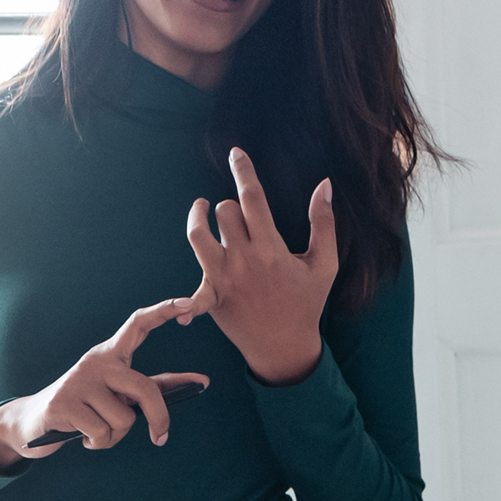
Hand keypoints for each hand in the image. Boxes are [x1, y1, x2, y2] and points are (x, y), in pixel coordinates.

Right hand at [0, 298, 210, 470]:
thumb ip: (160, 387)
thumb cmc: (88, 407)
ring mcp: (79, 381)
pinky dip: (98, 443)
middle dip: (159, 418)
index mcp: (111, 355)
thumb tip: (203, 381)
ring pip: (123, 419)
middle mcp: (96, 361)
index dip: (164, 311)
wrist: (35, 423)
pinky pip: (102, 433)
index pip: (138, 324)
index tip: (190, 304)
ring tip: (97, 430)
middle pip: (144, 389)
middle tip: (161, 437)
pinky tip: (83, 436)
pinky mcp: (64, 403)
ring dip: (115, 436)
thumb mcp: (122, 394)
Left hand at [184, 148, 338, 385]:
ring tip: (201, 208)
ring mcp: (226, 280)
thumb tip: (324, 185)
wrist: (288, 347)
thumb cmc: (307, 303)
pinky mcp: (214, 300)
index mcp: (272, 248)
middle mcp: (246, 260)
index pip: (252, 198)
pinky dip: (183, 303)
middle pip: (225, 213)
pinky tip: (175, 304)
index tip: (236, 153)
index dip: (243, 171)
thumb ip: (324, 223)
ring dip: (197, 218)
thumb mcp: (325, 264)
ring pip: (198, 237)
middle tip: (239, 213)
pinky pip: (192, 297)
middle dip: (230, 205)